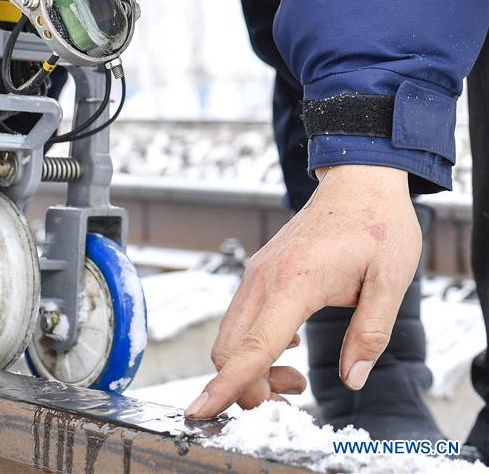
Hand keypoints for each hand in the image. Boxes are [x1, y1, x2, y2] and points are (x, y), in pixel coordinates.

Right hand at [185, 165, 420, 418]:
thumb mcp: (391, 281)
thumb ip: (370, 334)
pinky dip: (252, 346)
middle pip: (230, 350)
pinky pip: (241, 319)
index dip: (227, 386)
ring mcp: (258, 272)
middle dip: (249, 388)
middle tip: (296, 390)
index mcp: (295, 282)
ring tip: (296, 373)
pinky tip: (288, 344)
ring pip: (231, 337)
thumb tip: (352, 378)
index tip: (200, 412)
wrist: (358, 179)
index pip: (253, 347)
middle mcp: (265, 278)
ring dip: (251, 369)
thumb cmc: (377, 223)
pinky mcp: (260, 271)